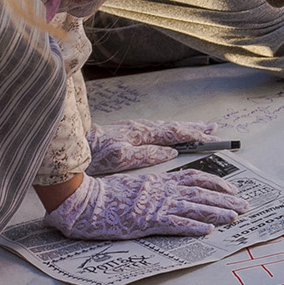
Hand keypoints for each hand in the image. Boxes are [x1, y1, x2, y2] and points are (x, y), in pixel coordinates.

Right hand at [45, 163, 242, 239]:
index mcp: (159, 182)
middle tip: (245, 205)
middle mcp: (162, 191)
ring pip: (195, 207)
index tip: (231, 187)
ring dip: (218, 212)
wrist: (84, 200)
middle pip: (201, 193)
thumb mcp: (132, 185)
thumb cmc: (104, 195)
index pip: (194, 178)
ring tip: (237, 217)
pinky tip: (210, 231)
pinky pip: (176, 225)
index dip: (215, 182)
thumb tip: (164, 192)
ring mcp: (156, 206)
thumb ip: (151, 189)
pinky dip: (195, 227)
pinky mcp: (148, 222)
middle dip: (226, 199)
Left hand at [85, 117, 218, 173]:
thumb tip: (171, 152)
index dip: (195, 135)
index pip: (175, 133)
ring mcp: (133, 130)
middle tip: (214, 129)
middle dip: (194, 128)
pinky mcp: (126, 134)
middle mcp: (139, 129)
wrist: (69, 146)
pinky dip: (169, 131)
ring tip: (199, 128)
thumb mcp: (120, 157)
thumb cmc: (91, 154)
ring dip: (183, 128)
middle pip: (173, 127)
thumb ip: (147, 154)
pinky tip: (170, 135)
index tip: (211, 136)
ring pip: (165, 128)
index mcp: (141, 134)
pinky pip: (156, 131)